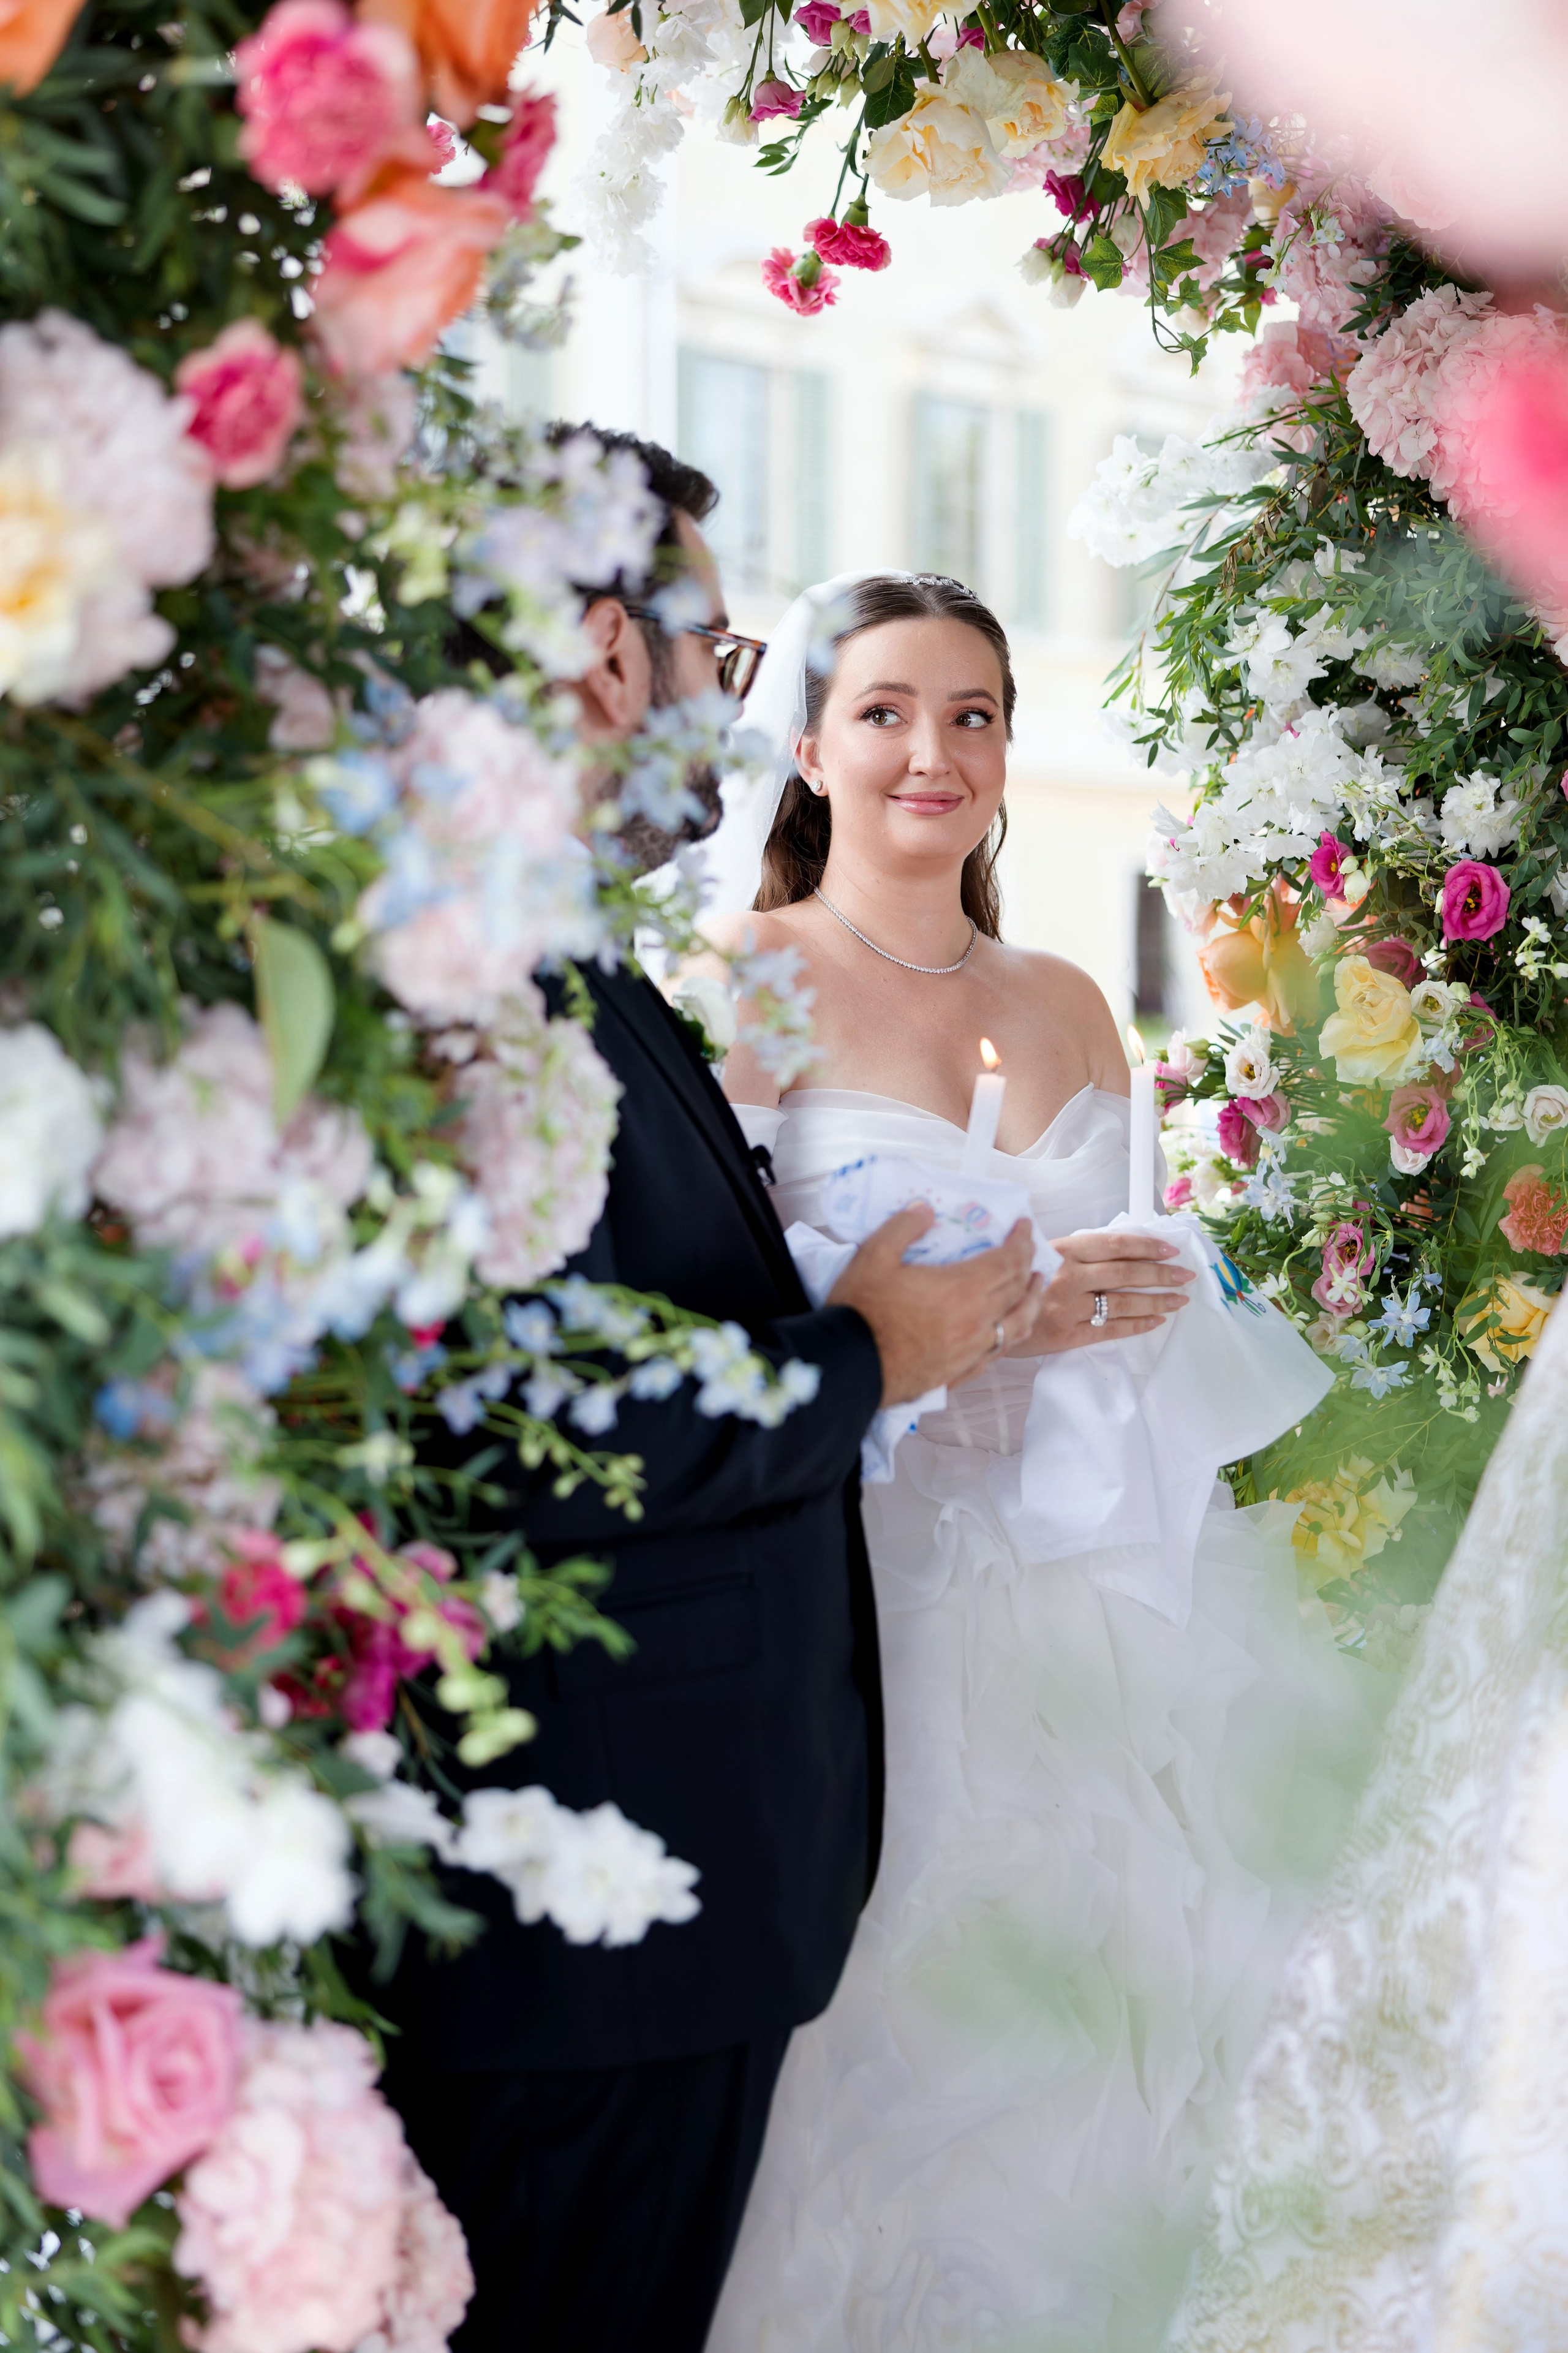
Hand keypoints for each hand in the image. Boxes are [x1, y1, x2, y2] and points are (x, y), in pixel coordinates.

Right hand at [828, 1209, 1043, 1405]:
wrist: (852, 1367)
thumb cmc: (863, 1311)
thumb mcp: (874, 1255)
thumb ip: (903, 1227)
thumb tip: (924, 1210)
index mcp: (962, 1288)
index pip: (1008, 1261)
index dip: (1021, 1241)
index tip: (1024, 1226)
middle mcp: (976, 1321)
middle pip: (1017, 1291)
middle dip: (1028, 1268)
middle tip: (1031, 1254)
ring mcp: (971, 1351)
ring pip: (1016, 1326)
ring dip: (1030, 1304)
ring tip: (1034, 1291)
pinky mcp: (959, 1373)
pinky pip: (995, 1353)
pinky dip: (1007, 1336)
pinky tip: (1003, 1333)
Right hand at [1024, 1230, 1193, 1355]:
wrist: (988, 1318)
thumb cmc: (1015, 1282)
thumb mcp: (1039, 1254)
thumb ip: (1073, 1251)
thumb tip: (1119, 1246)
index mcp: (1063, 1251)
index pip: (1114, 1244)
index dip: (1146, 1246)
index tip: (1169, 1249)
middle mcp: (1069, 1277)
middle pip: (1126, 1273)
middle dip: (1161, 1274)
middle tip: (1185, 1275)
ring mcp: (1069, 1307)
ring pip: (1123, 1302)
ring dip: (1156, 1301)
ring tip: (1179, 1300)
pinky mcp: (1067, 1335)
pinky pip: (1110, 1329)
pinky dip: (1135, 1325)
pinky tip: (1155, 1322)